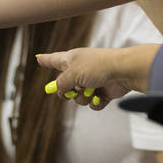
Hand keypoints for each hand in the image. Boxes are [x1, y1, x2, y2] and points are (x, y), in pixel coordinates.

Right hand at [37, 44, 157, 109]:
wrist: (123, 71)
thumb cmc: (98, 66)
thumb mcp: (72, 74)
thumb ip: (61, 85)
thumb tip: (60, 93)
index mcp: (72, 59)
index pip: (54, 59)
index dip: (46, 60)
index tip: (38, 58)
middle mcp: (81, 70)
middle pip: (65, 85)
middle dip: (68, 91)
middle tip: (76, 87)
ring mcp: (92, 81)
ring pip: (78, 98)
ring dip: (83, 98)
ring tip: (92, 91)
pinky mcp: (103, 92)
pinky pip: (92, 104)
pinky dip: (96, 103)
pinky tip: (101, 97)